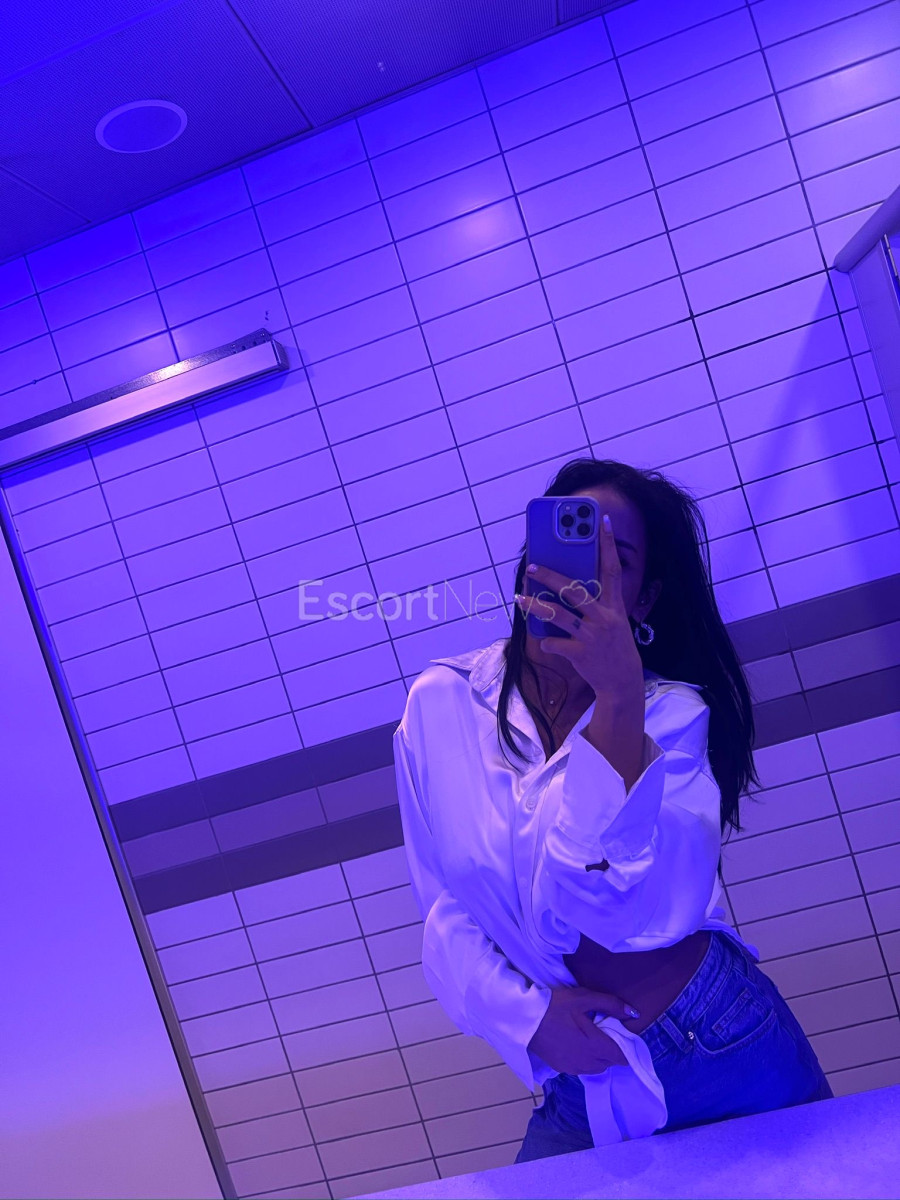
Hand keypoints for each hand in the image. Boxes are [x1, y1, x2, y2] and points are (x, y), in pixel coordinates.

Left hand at [515, 512, 643, 702]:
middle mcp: (604, 618)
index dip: (608, 545)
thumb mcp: (613, 622)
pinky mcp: (581, 654)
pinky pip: (555, 643)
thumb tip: (566, 586)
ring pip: (558, 615)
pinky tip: (544, 641)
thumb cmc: (614, 647)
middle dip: (550, 576)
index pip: (612, 569)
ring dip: (535, 605)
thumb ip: (595, 604)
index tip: (602, 522)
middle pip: (574, 590)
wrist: (622, 683)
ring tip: (519, 597)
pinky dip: (547, 642)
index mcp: (614, 606)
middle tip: (531, 566)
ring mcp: (592, 636)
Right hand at [528, 985, 637, 1075]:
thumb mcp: (583, 998)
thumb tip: (633, 1013)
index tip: (625, 1036)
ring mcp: (573, 1068)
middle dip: (612, 1050)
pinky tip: (577, 1045)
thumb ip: (610, 1004)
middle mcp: (586, 1062)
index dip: (627, 1048)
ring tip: (591, 1038)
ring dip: (599, 1057)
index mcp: (594, 1045)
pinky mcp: (561, 1069)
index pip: (622, 1056)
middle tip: (605, 1032)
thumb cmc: (555, 1006)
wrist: (524, 1018)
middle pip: (610, 1063)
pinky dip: (586, 1060)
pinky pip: (582, 1069)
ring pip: (597, 1068)